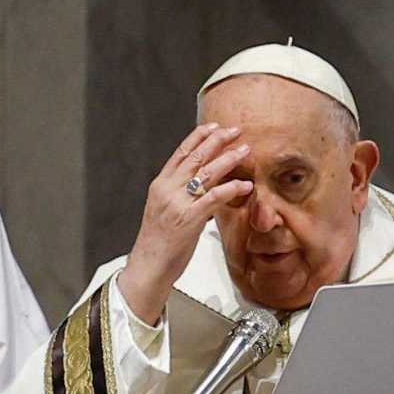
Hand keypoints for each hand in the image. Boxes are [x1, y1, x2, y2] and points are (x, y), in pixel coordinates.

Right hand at [116, 123, 254, 323]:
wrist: (148, 266)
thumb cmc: (158, 244)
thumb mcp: (165, 212)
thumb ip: (180, 196)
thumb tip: (202, 187)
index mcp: (160, 185)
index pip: (180, 153)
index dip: (198, 137)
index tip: (214, 126)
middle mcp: (167, 190)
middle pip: (194, 157)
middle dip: (216, 140)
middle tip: (235, 130)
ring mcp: (177, 203)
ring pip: (205, 172)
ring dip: (228, 159)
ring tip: (244, 151)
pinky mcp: (188, 219)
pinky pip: (213, 198)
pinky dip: (231, 188)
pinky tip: (245, 185)